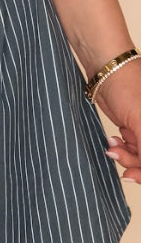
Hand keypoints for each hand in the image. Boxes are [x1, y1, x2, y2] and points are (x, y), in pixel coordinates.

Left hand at [94, 57, 140, 184]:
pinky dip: (123, 148)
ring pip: (140, 156)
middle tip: (117, 155)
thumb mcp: (140, 120)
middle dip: (135, 162)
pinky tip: (114, 140)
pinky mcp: (135, 128)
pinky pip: (133, 148)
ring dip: (126, 155)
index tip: (133, 175)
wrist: (106, 68)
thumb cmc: (126, 84)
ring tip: (113, 143)